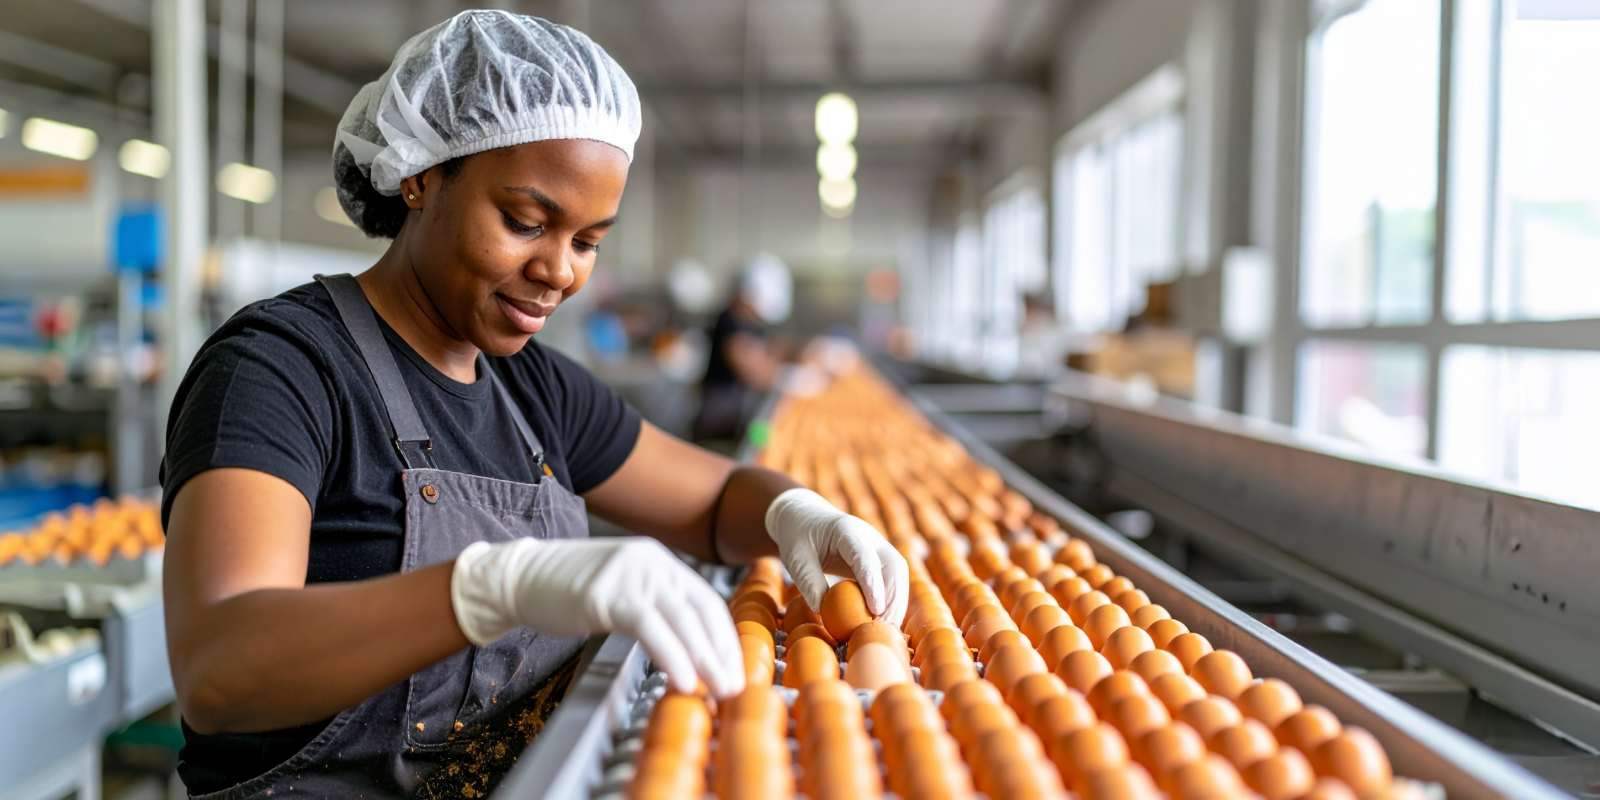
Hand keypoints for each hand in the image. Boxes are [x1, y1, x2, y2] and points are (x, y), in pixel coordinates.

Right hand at [451, 537, 743, 697]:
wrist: (519, 576)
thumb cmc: (566, 589)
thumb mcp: (620, 589)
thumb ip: (653, 607)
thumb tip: (687, 648)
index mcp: (658, 561)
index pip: (705, 599)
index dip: (724, 637)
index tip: (735, 668)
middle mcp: (650, 562)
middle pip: (700, 609)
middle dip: (722, 652)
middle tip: (735, 686)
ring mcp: (628, 575)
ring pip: (681, 618)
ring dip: (704, 658)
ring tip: (716, 688)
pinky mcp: (605, 594)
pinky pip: (650, 627)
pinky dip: (672, 655)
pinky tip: (682, 679)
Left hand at [764, 488, 909, 626]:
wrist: (808, 519)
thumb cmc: (799, 539)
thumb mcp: (796, 557)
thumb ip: (807, 581)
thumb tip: (822, 610)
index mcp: (847, 530)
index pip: (865, 557)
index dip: (873, 582)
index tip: (876, 609)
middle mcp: (870, 537)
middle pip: (893, 566)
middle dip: (893, 598)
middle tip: (883, 627)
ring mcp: (879, 548)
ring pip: (899, 575)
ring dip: (897, 603)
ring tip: (885, 630)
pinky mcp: (880, 560)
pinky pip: (894, 581)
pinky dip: (893, 602)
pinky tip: (884, 622)